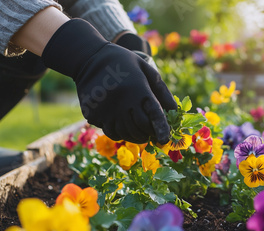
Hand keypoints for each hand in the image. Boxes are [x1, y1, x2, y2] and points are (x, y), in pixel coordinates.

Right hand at [41, 19, 176, 143]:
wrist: (88, 58)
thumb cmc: (124, 63)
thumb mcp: (146, 70)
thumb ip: (162, 91)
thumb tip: (174, 112)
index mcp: (137, 88)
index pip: (154, 113)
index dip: (162, 128)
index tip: (165, 140)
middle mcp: (121, 102)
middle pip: (140, 128)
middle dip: (149, 133)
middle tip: (152, 133)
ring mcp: (105, 110)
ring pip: (126, 134)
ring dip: (136, 136)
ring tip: (139, 131)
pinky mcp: (93, 115)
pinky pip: (111, 132)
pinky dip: (120, 134)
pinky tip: (123, 125)